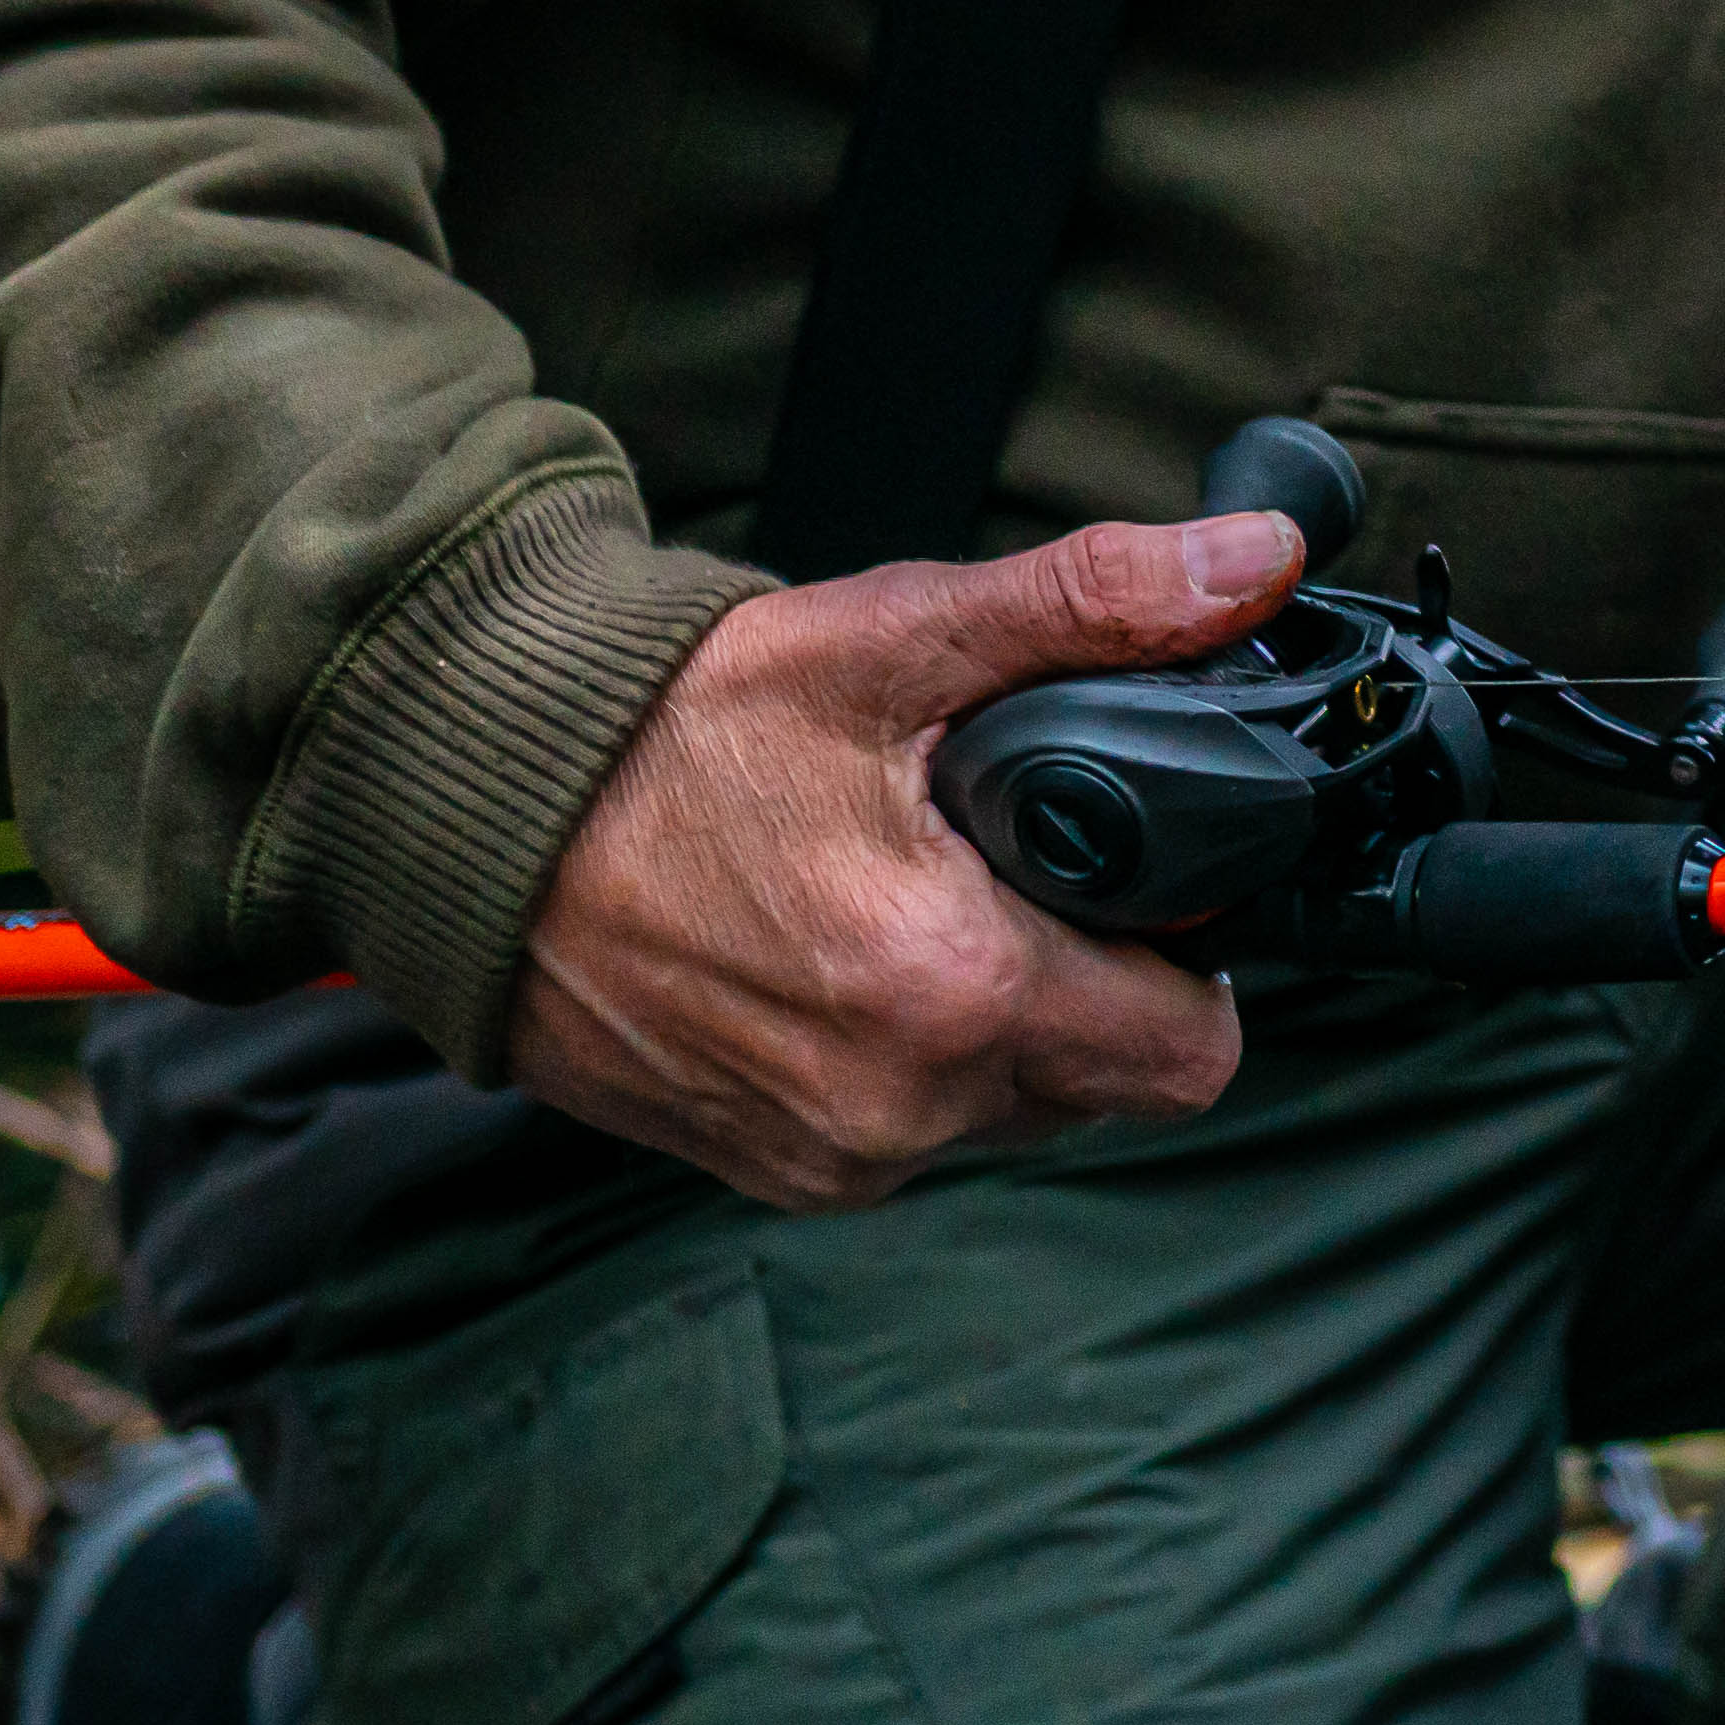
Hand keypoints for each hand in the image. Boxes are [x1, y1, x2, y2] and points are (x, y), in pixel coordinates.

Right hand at [508, 512, 1308, 1212]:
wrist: (466, 813)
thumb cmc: (666, 729)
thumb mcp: (892, 637)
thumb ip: (1094, 604)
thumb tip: (1258, 561)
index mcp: (951, 996)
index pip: (1193, 1049)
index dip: (1198, 957)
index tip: (1144, 874)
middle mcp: (895, 1110)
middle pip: (1114, 1085)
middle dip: (1109, 984)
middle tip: (1033, 869)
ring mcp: (823, 1153)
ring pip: (1014, 1114)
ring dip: (1010, 1024)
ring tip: (935, 897)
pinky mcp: (762, 1164)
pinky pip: (908, 1133)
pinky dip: (915, 1058)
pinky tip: (857, 951)